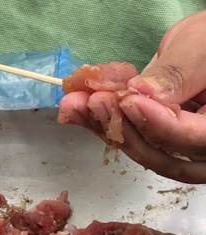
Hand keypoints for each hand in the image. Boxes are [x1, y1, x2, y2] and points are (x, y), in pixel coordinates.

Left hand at [58, 10, 205, 183]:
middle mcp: (202, 145)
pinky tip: (75, 108)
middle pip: (167, 156)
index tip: (129, 102)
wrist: (203, 46)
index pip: (197, 138)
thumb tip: (144, 92)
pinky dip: (100, 122)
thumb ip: (178, 73)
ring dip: (104, 127)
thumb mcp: (200, 48)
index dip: (159, 124)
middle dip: (124, 130)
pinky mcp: (151, 138)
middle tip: (95, 102)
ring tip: (75, 103)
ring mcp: (178, 146)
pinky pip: (128, 137)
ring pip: (142, 151)